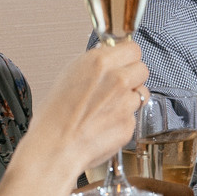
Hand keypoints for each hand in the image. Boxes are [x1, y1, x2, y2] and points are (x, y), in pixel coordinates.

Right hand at [30, 41, 150, 172]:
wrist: (54, 147)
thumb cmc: (54, 115)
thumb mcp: (68, 76)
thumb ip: (94, 65)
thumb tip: (107, 59)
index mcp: (99, 62)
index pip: (133, 48)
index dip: (127, 57)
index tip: (123, 63)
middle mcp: (117, 79)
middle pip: (142, 69)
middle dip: (132, 76)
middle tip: (117, 86)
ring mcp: (126, 103)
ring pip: (142, 93)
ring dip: (130, 98)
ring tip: (109, 108)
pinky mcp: (129, 124)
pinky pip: (134, 116)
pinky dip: (123, 119)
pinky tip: (106, 124)